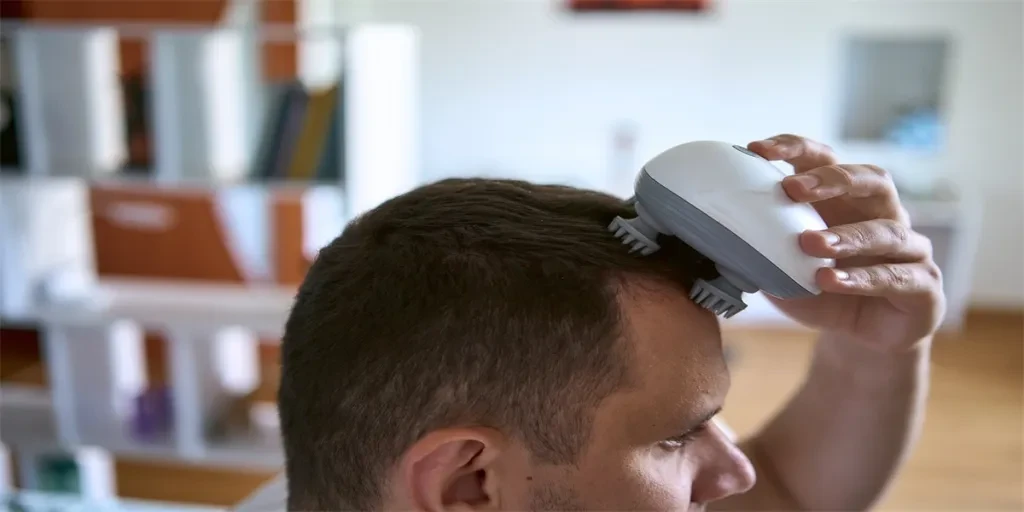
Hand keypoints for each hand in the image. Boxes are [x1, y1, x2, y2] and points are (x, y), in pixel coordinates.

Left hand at [746, 135, 945, 351]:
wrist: (868, 338)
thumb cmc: (823, 291)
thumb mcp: (784, 269)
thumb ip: (756, 248)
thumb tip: (705, 236)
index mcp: (847, 200)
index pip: (825, 160)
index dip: (795, 149)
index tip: (756, 150)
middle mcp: (884, 214)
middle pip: (870, 178)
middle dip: (831, 179)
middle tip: (791, 189)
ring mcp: (910, 249)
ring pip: (886, 230)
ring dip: (846, 235)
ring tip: (809, 244)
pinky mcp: (924, 286)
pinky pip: (897, 276)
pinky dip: (862, 279)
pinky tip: (831, 282)